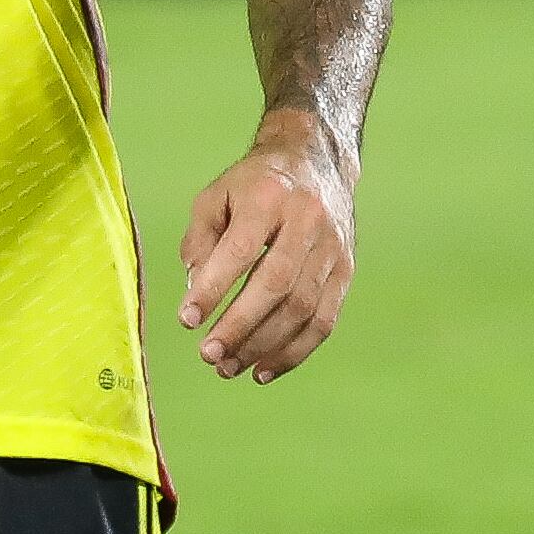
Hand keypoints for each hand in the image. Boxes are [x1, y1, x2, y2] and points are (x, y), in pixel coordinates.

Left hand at [179, 111, 358, 381]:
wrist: (316, 163)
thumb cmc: (253, 185)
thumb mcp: (217, 196)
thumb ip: (201, 241)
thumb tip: (196, 291)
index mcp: (268, 196)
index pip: (241, 249)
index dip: (214, 287)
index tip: (186, 319)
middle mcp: (307, 222)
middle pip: (276, 284)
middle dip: (240, 326)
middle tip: (208, 354)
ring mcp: (333, 249)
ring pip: (303, 309)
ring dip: (264, 346)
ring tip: (228, 368)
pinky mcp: (347, 272)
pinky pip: (324, 321)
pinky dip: (294, 352)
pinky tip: (264, 370)